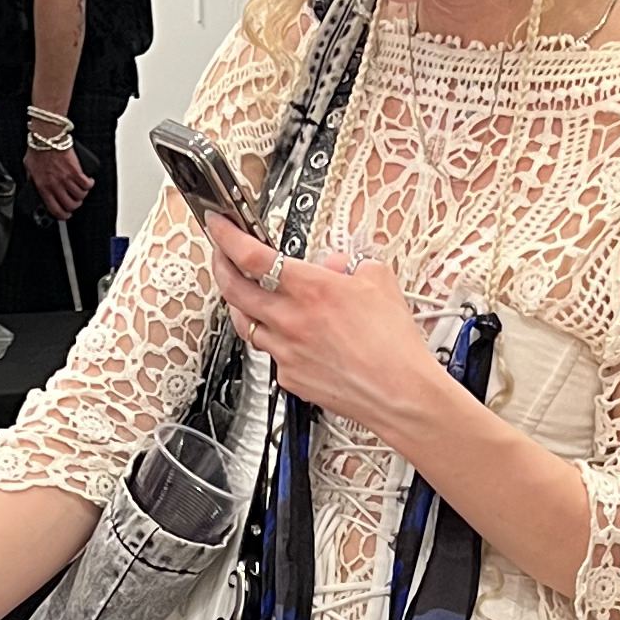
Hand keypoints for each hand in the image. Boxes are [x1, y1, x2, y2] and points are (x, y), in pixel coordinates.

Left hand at [26, 136, 93, 218]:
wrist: (47, 137)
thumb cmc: (38, 149)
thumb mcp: (29, 168)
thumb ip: (32, 179)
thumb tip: (33, 184)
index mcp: (43, 187)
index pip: (55, 210)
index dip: (63, 215)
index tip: (66, 214)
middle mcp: (56, 186)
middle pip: (71, 205)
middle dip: (74, 206)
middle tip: (74, 202)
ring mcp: (67, 179)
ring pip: (80, 196)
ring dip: (82, 195)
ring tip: (81, 190)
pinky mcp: (76, 171)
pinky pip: (86, 184)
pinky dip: (89, 184)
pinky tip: (88, 181)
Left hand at [202, 215, 441, 455]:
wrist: (401, 393)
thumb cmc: (394, 345)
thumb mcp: (380, 281)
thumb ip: (350, 265)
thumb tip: (335, 265)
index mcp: (311, 289)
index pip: (251, 256)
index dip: (227, 236)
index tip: (219, 226)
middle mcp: (291, 320)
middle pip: (233, 289)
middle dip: (220, 265)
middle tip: (220, 255)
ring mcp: (286, 351)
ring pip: (245, 322)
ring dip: (240, 303)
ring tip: (244, 293)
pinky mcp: (289, 377)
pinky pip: (270, 352)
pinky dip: (272, 337)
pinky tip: (284, 333)